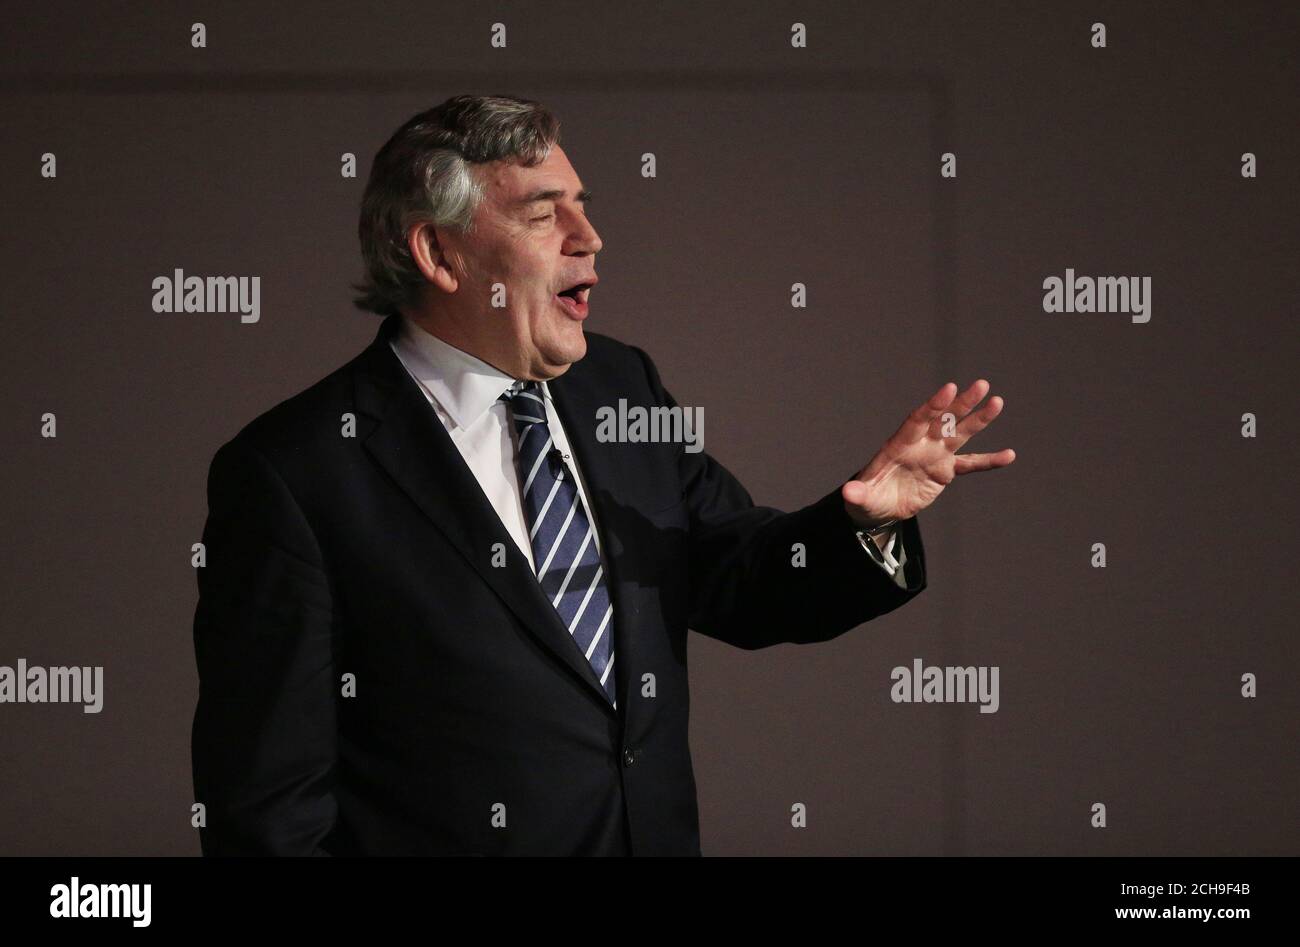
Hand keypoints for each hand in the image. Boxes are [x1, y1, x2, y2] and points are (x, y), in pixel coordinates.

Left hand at [842, 380, 1014, 528]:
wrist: (879, 506)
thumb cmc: (867, 498)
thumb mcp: (860, 498)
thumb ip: (858, 493)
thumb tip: (849, 493)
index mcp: (899, 445)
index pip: (918, 420)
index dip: (933, 406)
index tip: (949, 388)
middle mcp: (920, 445)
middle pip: (943, 420)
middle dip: (961, 403)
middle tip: (981, 385)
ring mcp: (935, 456)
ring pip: (959, 434)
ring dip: (978, 420)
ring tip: (997, 403)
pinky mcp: (945, 471)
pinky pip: (970, 464)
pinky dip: (988, 461)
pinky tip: (1009, 455)